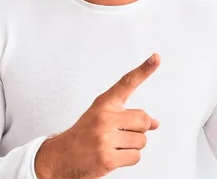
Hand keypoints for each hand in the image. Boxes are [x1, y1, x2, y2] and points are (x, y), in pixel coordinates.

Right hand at [34, 54, 160, 178]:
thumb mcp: (104, 119)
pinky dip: (128, 159)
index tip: (156, 58)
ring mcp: (104, 137)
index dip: (144, 70)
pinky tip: (113, 157)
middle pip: (144, 120)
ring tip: (113, 147)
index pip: (127, 83)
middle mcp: (104, 117)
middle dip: (139, 131)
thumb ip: (129, 117)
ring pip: (142, 141)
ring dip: (132, 147)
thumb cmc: (85, 136)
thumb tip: (155, 123)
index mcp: (104, 103)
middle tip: (120, 136)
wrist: (60, 157)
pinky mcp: (106, 158)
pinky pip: (136, 157)